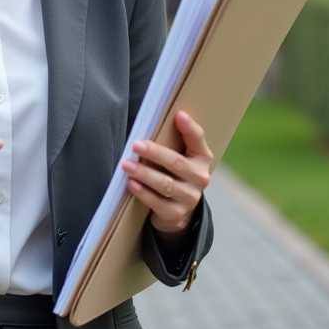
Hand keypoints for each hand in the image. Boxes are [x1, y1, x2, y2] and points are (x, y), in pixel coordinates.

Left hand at [121, 110, 212, 234]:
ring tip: (126, 165)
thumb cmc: (174, 172)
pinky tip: (131, 184)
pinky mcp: (177, 213)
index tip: (178, 115)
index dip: (189, 128)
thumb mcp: (179, 155)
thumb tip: (148, 122)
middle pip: (176, 163)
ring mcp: (190, 197)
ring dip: (144, 173)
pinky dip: (143, 193)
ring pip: (165, 184)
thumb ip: (172, 140)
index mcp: (202, 157)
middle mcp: (200, 177)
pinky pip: (158, 202)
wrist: (178, 208)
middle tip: (136, 145)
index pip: (197, 139)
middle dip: (155, 153)